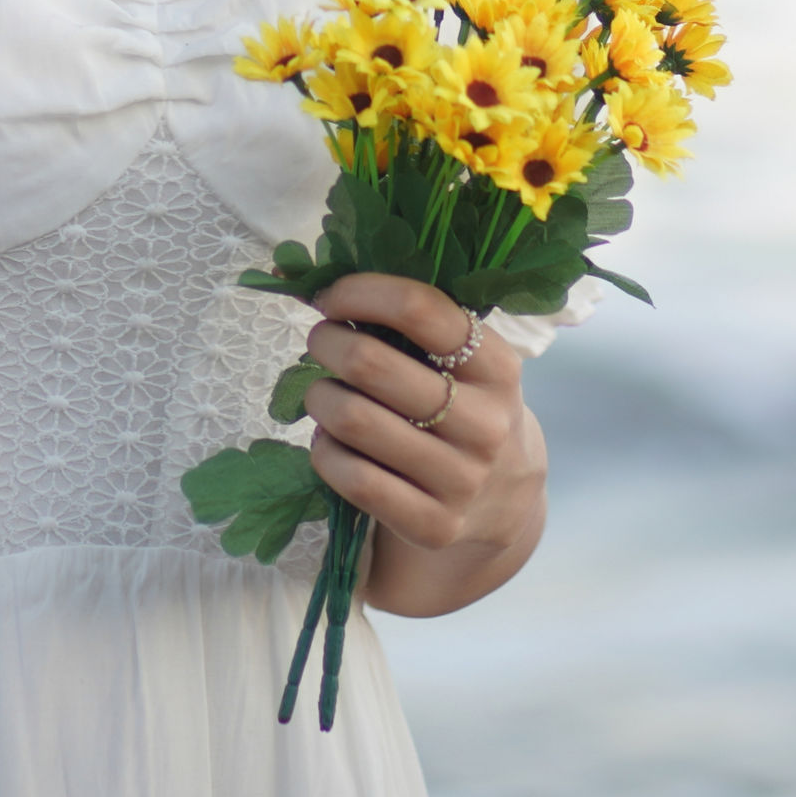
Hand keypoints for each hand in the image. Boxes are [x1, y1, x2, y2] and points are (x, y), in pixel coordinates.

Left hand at [299, 274, 546, 616]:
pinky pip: (352, 478)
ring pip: (353, 420)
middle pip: (371, 365)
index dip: (361, 292)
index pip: (421, 309)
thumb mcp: (462, 361)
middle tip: (321, 343)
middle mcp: (486, 423)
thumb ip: (407, 320)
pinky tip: (332, 441)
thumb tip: (293, 272)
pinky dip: (326, 451)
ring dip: (319, 398)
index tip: (331, 298)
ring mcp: (462, 479)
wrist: (503, 500)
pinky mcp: (434, 524)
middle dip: (328, 343)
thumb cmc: (463, 405)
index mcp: (498, 366)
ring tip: (323, 394)